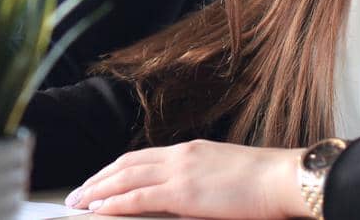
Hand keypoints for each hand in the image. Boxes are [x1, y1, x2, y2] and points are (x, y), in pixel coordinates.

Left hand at [66, 140, 309, 218]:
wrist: (282, 178)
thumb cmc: (265, 181)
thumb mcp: (226, 173)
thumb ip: (202, 178)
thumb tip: (189, 193)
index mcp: (190, 150)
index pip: (141, 157)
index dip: (115, 168)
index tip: (99, 179)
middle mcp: (180, 155)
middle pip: (126, 164)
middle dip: (99, 179)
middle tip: (77, 193)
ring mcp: (180, 172)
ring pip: (125, 178)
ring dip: (98, 190)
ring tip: (79, 202)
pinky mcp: (183, 192)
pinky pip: (138, 196)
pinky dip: (114, 202)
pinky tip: (98, 209)